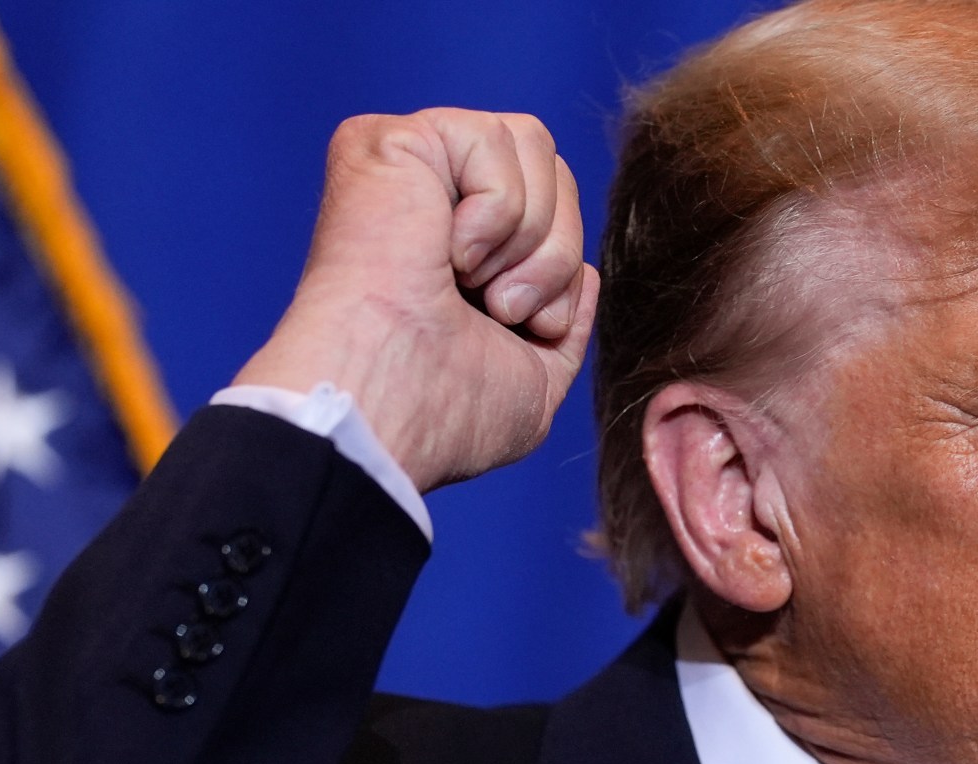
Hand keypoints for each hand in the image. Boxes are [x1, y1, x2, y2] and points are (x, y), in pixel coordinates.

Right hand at [234, 109, 598, 491]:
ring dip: (529, 236)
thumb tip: (586, 269)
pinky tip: (447, 254)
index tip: (516, 325)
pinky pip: (496, 137)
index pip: (554, 204)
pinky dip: (496, 209)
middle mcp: (430, 196)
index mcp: (458, 248)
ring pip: (534, 144)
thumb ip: (564, 324)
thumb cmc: (446, 411)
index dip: (559, 266)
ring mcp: (409, 163)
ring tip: (474, 284)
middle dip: (553, 252)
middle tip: (501, 308)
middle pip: (555, 169)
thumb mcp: (534, 377)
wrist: (394, 407)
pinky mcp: (391, 141)